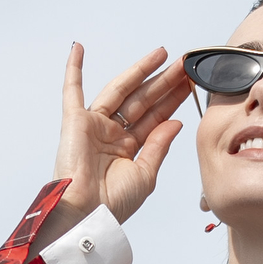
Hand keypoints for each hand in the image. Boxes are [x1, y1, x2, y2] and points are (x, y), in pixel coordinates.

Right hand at [49, 41, 191, 229]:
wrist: (87, 214)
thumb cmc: (112, 202)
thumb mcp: (146, 174)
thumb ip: (159, 145)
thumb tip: (175, 122)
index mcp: (129, 149)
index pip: (156, 117)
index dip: (173, 99)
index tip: (191, 83)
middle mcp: (112, 134)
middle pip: (143, 100)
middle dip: (164, 82)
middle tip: (184, 65)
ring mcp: (94, 126)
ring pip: (120, 91)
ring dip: (139, 71)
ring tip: (162, 54)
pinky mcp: (75, 122)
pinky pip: (72, 91)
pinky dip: (73, 70)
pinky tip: (78, 49)